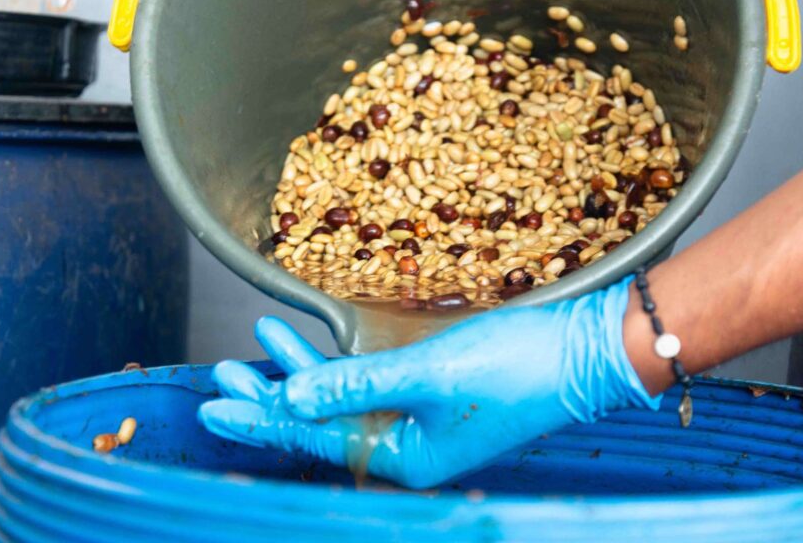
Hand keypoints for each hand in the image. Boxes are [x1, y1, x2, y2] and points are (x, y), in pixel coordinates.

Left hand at [198, 277, 659, 488]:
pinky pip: (371, 382)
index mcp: (407, 459)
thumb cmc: (518, 367)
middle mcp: (409, 446)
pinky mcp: (435, 391)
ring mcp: (422, 419)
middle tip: (220, 374)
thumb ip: (356, 385)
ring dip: (303, 371)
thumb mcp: (430, 375)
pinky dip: (340, 362)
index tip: (214, 402)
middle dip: (272, 395)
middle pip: (323, 422)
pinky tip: (314, 344)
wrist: (587, 349)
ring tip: (257, 343)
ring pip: (343, 399)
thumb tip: (291, 396)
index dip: (262, 416)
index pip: (316, 438)